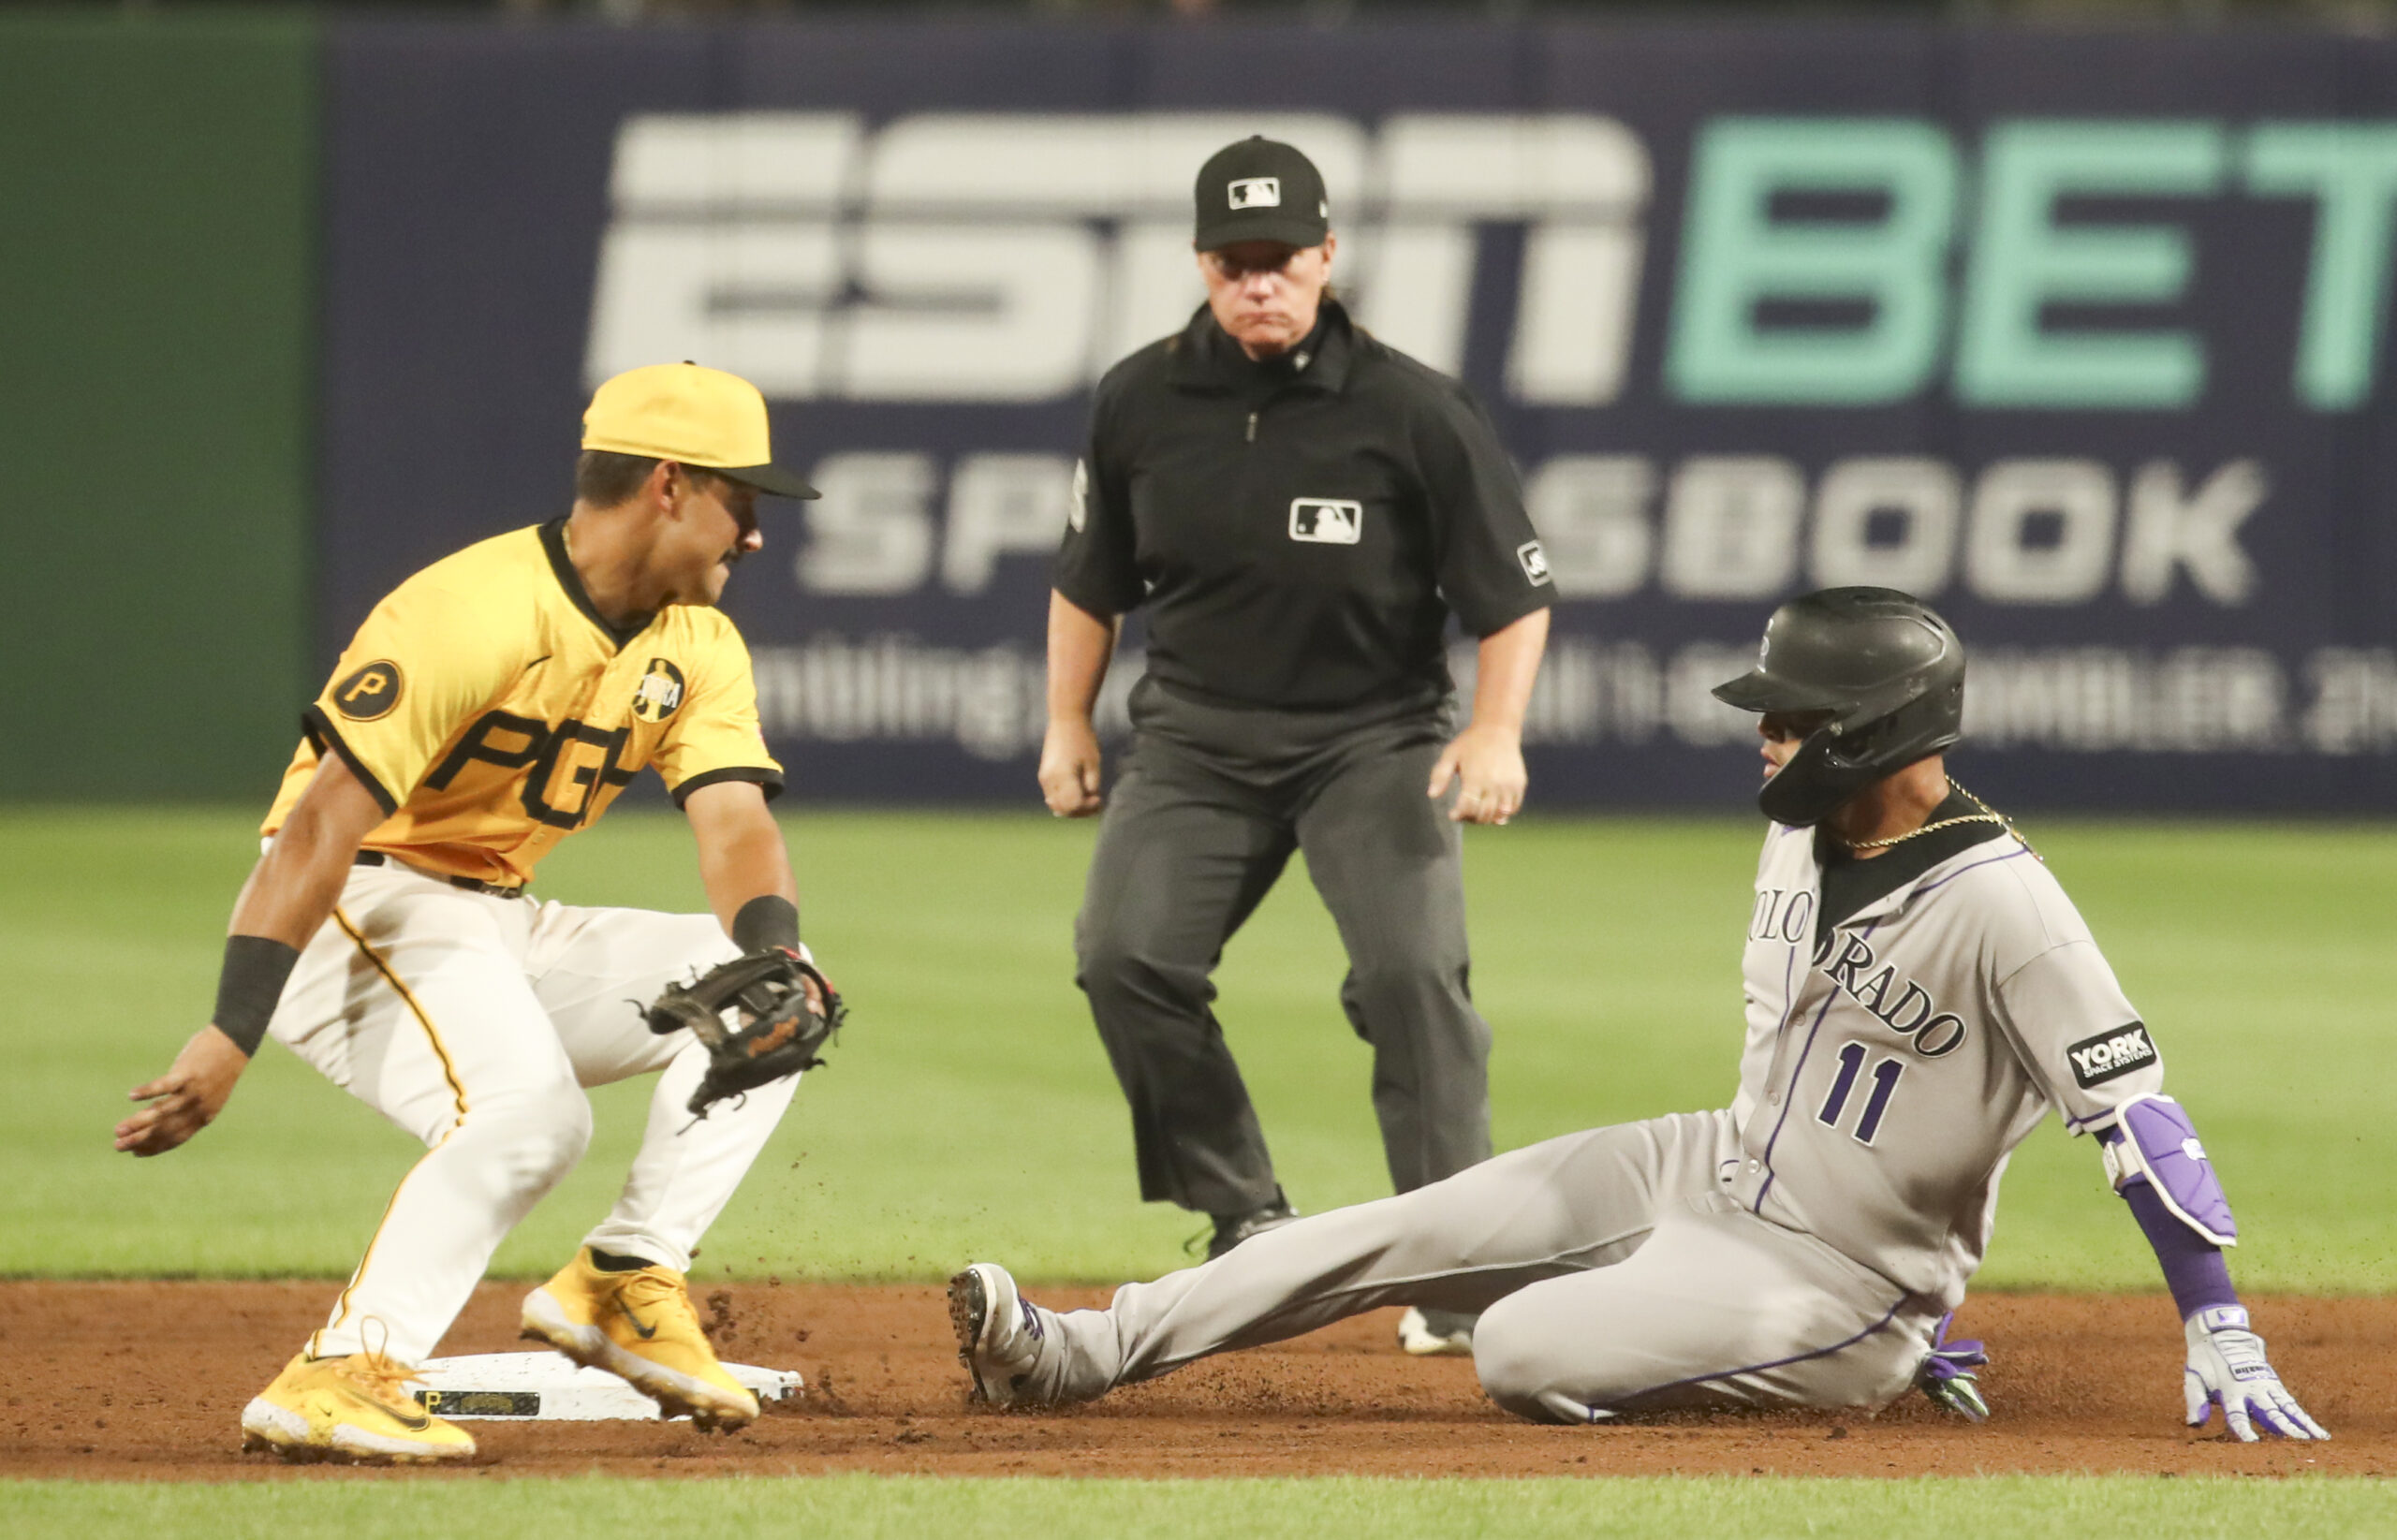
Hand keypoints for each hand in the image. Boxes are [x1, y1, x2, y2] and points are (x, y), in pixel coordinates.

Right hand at [115, 1025, 250, 1155]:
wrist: (236, 1043)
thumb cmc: (217, 1068)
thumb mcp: (205, 1094)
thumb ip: (182, 1106)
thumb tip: (153, 1115)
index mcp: (204, 1116)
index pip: (176, 1138)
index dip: (154, 1147)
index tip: (134, 1153)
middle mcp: (199, 1108)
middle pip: (165, 1129)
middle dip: (140, 1140)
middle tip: (117, 1146)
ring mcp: (194, 1091)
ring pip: (162, 1112)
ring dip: (138, 1123)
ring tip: (118, 1130)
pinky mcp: (189, 1073)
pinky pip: (165, 1086)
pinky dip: (147, 1091)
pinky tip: (131, 1096)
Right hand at [1038, 717, 1104, 817]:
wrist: (1066, 720)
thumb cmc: (1083, 740)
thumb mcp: (1094, 764)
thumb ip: (1092, 786)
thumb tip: (1090, 802)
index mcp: (1062, 776)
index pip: (1074, 805)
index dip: (1088, 808)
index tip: (1100, 799)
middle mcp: (1049, 780)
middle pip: (1063, 809)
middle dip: (1081, 811)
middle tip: (1096, 802)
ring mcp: (1044, 778)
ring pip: (1056, 805)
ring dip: (1072, 807)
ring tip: (1088, 798)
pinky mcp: (1043, 775)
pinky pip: (1053, 796)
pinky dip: (1065, 800)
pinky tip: (1079, 793)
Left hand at [1428, 723, 1526, 824]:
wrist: (1497, 728)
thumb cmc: (1470, 742)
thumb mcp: (1450, 755)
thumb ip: (1439, 775)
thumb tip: (1431, 795)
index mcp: (1475, 778)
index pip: (1467, 808)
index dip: (1458, 815)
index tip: (1453, 814)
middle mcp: (1494, 784)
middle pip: (1483, 815)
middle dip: (1471, 818)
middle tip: (1464, 813)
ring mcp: (1508, 785)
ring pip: (1498, 815)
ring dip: (1487, 818)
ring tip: (1478, 811)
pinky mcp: (1519, 784)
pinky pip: (1513, 808)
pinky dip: (1503, 814)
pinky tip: (1494, 808)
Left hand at [2184, 1305, 2326, 1440]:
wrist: (2220, 1334)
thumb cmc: (2204, 1361)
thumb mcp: (2193, 1377)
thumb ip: (2195, 1400)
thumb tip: (2193, 1424)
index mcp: (2230, 1391)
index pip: (2237, 1415)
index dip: (2244, 1429)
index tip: (2252, 1443)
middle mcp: (2252, 1390)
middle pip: (2269, 1412)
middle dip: (2283, 1428)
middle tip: (2297, 1444)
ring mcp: (2266, 1387)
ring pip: (2287, 1409)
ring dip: (2301, 1425)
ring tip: (2317, 1441)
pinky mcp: (2275, 1385)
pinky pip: (2292, 1405)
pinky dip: (2305, 1419)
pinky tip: (2319, 1434)